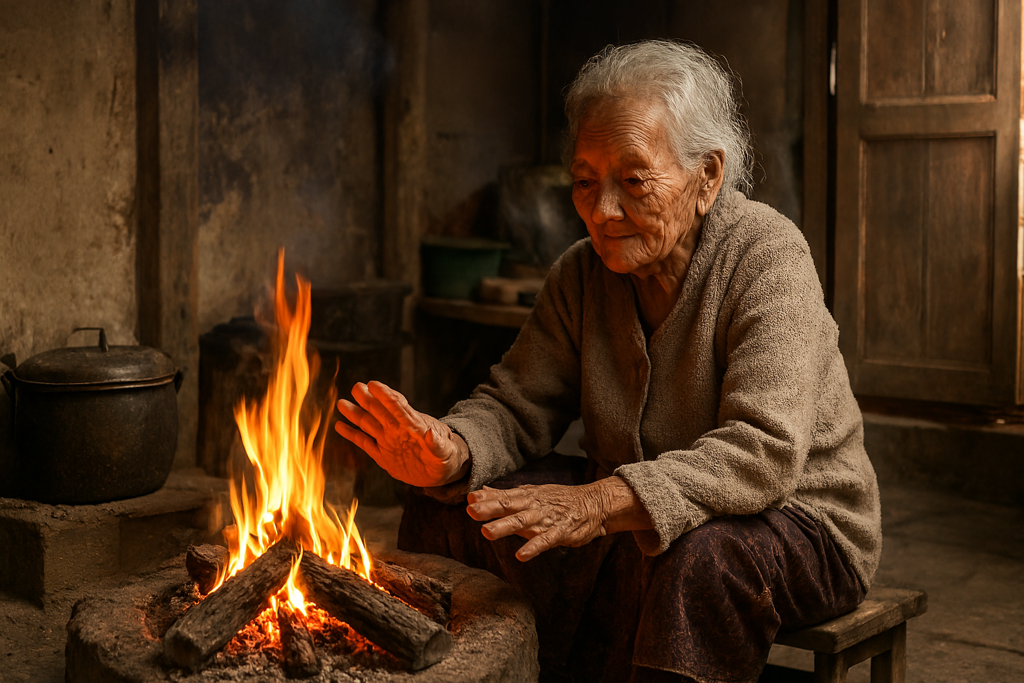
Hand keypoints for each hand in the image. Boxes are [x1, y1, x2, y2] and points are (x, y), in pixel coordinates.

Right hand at [334, 381, 469, 487]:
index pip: (398, 406)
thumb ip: (436, 444)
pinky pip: (364, 443)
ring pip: (368, 424)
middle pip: (380, 411)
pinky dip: (352, 435)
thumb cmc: (447, 457)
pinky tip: (339, 426)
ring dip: (355, 414)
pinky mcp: (383, 455)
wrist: (441, 469)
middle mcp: (398, 430)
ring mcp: (389, 441)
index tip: (374, 384)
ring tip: (342, 403)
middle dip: (368, 399)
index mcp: (414, 425)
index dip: (386, 395)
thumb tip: (430, 433)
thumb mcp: (445, 452)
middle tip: (357, 387)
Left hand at [466, 483, 609, 560]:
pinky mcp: (561, 532)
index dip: (486, 499)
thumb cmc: (558, 500)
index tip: (468, 499)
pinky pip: (545, 541)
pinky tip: (520, 556)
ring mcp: (547, 519)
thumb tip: (479, 492)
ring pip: (523, 522)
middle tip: (471, 511)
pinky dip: (533, 547)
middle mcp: (534, 506)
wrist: (594, 504)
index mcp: (527, 496)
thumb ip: (504, 495)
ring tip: (487, 532)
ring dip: (505, 527)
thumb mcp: (531, 494)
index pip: (503, 496)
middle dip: (490, 509)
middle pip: (509, 506)